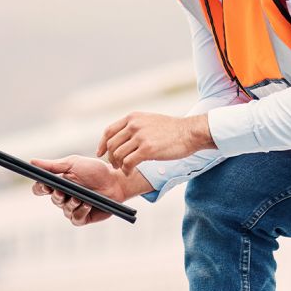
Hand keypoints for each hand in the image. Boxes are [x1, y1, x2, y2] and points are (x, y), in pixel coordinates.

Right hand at [29, 155, 144, 226]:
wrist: (116, 180)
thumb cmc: (95, 170)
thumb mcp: (73, 163)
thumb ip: (53, 165)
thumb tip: (32, 162)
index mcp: (59, 183)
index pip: (41, 188)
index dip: (40, 188)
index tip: (44, 184)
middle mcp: (64, 196)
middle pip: (52, 199)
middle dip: (57, 195)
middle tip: (62, 191)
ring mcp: (74, 208)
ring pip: (64, 210)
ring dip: (71, 203)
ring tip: (80, 197)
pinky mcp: (84, 217)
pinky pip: (75, 219)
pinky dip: (80, 212)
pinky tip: (87, 204)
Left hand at [98, 112, 214, 173]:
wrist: (189, 132)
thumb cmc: (172, 130)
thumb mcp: (149, 121)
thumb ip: (135, 127)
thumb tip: (122, 139)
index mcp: (133, 117)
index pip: (109, 131)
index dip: (102, 144)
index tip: (100, 153)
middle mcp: (134, 125)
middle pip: (111, 144)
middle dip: (111, 157)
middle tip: (115, 165)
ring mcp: (140, 137)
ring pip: (117, 154)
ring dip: (118, 165)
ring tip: (124, 170)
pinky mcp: (147, 149)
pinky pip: (128, 163)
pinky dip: (126, 170)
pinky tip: (130, 172)